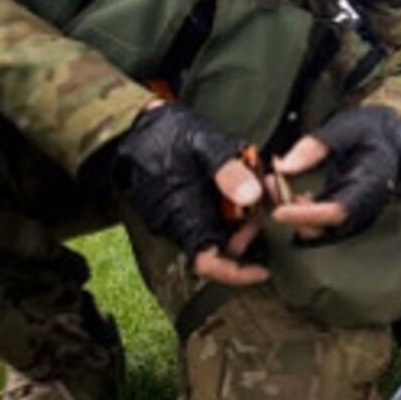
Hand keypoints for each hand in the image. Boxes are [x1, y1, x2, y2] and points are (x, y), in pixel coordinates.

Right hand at [104, 102, 268, 285]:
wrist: (135, 125)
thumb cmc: (166, 134)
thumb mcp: (202, 144)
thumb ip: (227, 170)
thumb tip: (253, 197)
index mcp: (183, 217)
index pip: (209, 264)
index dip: (238, 274)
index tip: (264, 271)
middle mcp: (183, 224)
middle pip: (224, 247)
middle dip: (250, 231)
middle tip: (265, 200)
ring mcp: (184, 216)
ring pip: (222, 230)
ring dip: (243, 215)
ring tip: (256, 183)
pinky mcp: (187, 204)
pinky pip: (215, 214)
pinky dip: (233, 204)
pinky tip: (243, 179)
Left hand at [270, 106, 400, 242]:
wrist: (387, 138)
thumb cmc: (368, 130)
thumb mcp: (343, 127)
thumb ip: (315, 146)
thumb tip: (284, 168)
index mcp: (372, 184)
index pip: (338, 212)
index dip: (306, 215)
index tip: (278, 211)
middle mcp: (367, 207)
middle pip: (324, 225)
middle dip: (292, 210)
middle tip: (268, 184)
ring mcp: (357, 214)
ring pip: (319, 226)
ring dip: (292, 209)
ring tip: (272, 181)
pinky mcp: (346, 214)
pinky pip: (319, 221)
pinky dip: (298, 207)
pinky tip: (284, 187)